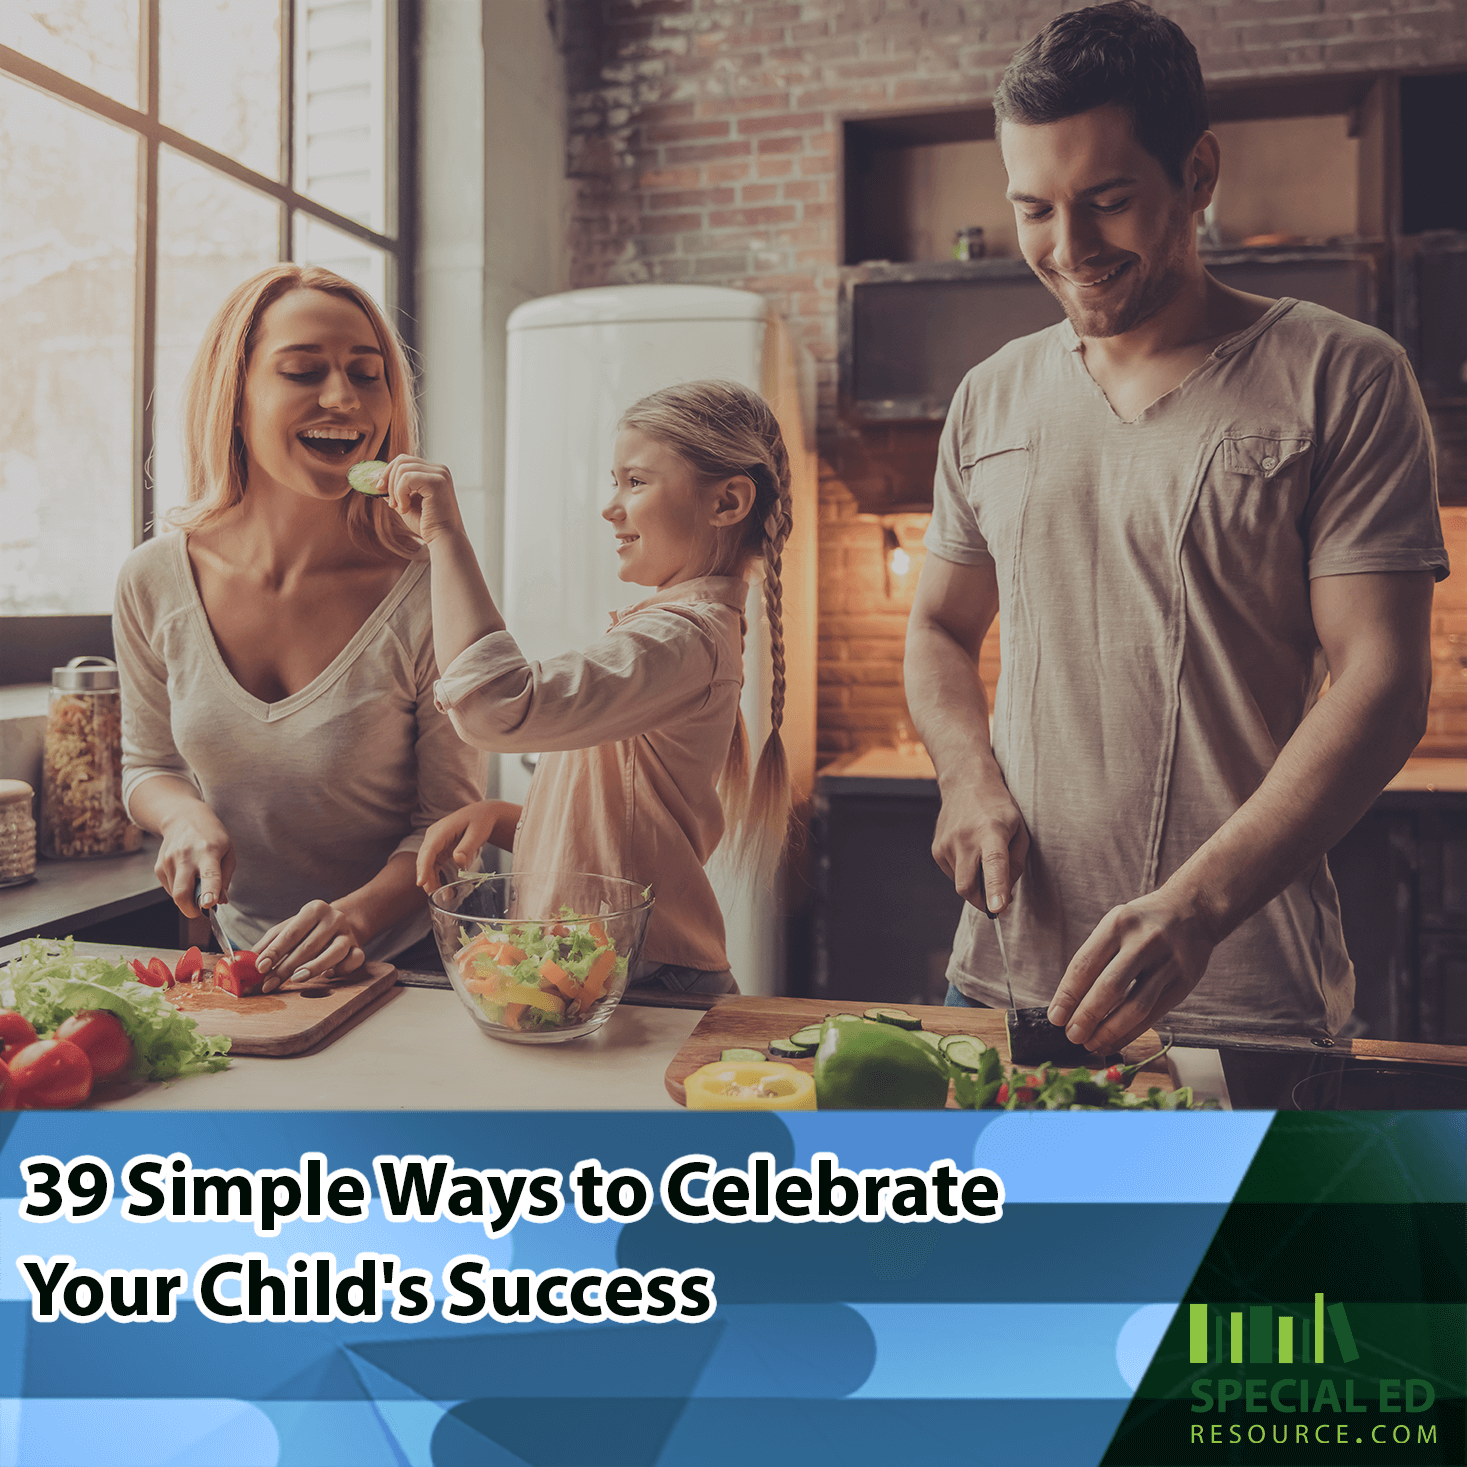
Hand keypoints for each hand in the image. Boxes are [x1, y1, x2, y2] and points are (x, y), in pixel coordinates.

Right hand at [156, 805, 233, 917]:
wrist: (183, 817)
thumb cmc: (211, 836)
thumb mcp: (228, 852)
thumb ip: (225, 878)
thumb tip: (221, 901)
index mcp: (209, 852)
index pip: (209, 875)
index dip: (209, 892)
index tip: (208, 904)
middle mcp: (186, 856)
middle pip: (182, 893)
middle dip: (191, 909)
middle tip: (201, 909)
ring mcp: (169, 861)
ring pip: (175, 895)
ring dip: (187, 898)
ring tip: (196, 882)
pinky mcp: (159, 867)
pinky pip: (169, 889)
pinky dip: (180, 889)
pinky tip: (186, 875)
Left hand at [254, 900, 365, 990]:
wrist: (343, 922)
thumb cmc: (309, 929)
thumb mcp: (288, 929)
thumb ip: (269, 944)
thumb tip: (246, 960)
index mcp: (314, 909)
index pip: (292, 932)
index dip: (275, 951)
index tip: (261, 966)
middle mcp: (334, 918)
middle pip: (309, 946)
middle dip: (286, 967)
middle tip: (269, 983)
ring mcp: (348, 934)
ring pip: (334, 952)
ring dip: (314, 967)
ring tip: (296, 978)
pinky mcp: (359, 948)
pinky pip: (353, 961)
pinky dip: (341, 970)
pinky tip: (327, 976)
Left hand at [382, 454, 464, 545]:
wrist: (443, 539)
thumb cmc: (427, 524)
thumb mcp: (405, 503)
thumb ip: (394, 490)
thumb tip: (377, 481)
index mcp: (434, 472)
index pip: (405, 460)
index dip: (388, 472)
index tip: (380, 488)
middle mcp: (439, 469)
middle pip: (402, 460)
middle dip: (389, 480)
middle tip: (391, 503)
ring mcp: (440, 474)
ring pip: (402, 468)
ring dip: (395, 490)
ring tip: (401, 508)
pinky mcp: (437, 481)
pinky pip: (406, 478)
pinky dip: (400, 494)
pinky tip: (406, 508)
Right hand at [416, 801, 505, 890]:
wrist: (483, 814)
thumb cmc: (481, 820)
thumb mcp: (477, 833)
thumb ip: (467, 847)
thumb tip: (458, 861)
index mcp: (441, 830)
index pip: (428, 851)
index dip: (423, 867)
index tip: (421, 883)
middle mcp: (433, 836)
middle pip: (424, 859)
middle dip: (426, 878)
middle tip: (434, 895)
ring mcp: (435, 843)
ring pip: (427, 864)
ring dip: (431, 880)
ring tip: (442, 895)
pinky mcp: (439, 849)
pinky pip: (433, 865)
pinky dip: (436, 877)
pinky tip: (442, 888)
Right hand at [932, 780, 1029, 914]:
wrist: (966, 783)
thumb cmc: (998, 808)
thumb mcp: (1020, 830)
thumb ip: (1016, 863)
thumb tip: (1004, 893)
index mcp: (991, 832)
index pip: (993, 864)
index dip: (995, 888)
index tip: (997, 909)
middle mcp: (965, 838)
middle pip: (968, 886)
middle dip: (982, 902)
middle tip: (997, 900)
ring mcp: (947, 844)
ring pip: (961, 883)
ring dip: (975, 881)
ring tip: (982, 855)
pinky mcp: (937, 849)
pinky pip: (953, 874)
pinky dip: (965, 872)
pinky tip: (970, 852)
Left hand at [1047, 888, 1217, 1052]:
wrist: (1193, 910)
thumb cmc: (1143, 923)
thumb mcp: (1115, 925)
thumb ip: (1096, 957)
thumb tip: (1069, 1002)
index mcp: (1118, 924)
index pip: (1085, 964)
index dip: (1067, 995)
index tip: (1056, 1017)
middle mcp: (1143, 942)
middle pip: (1109, 987)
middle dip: (1086, 1017)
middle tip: (1072, 1035)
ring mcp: (1167, 963)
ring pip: (1135, 1007)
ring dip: (1109, 1031)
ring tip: (1092, 1043)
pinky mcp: (1184, 982)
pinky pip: (1153, 1015)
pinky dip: (1131, 1032)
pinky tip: (1115, 1040)